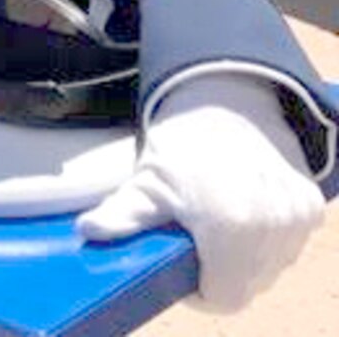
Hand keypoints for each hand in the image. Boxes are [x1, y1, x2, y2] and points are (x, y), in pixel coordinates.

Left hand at [78, 72, 325, 311]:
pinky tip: (243, 215)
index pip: (222, 298)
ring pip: (269, 269)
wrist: (228, 100)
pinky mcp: (310, 208)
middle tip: (194, 245)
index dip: (198, 292)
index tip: (182, 272)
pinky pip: (288, 246)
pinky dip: (267, 241)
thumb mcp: (147, 180)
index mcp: (229, 227)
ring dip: (245, 261)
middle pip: (246, 286)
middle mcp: (270, 228)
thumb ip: (122, 216)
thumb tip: (88, 232)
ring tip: (217, 229)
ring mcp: (296, 219)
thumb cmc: (184, 144)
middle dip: (218, 274)